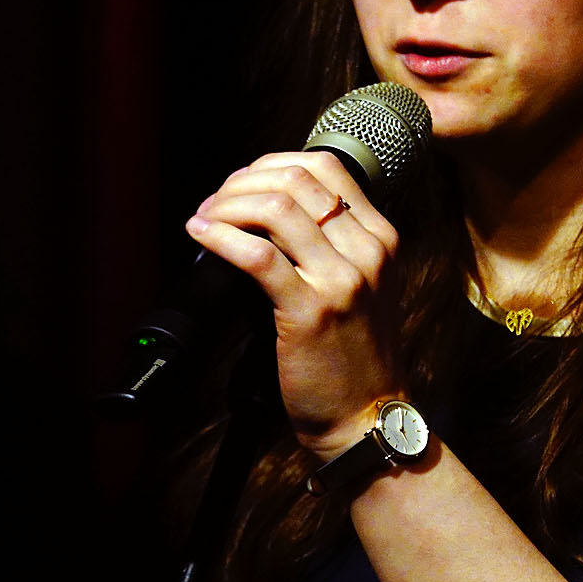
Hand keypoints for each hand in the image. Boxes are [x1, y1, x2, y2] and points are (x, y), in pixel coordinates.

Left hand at [185, 151, 402, 460]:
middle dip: (242, 181)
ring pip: (276, 209)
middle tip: (215, 202)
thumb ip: (330, 247)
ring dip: (227, 205)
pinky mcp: (311, 310)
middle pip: (296, 179)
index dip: (271, 164)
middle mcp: (367, 251)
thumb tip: (266, 211)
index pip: (324, 166)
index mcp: (380, 239)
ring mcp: (343, 280)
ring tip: (205, 218)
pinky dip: (221, 238)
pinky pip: (257, 256)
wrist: (366, 417)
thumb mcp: (361, 288)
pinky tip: (202, 236)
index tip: (241, 183)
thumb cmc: (353, 356)